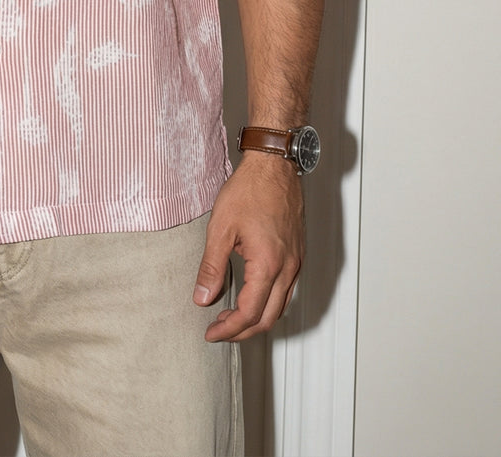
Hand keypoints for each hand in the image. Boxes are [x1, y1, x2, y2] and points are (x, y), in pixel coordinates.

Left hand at [193, 153, 303, 341]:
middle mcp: (288, 268)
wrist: (274, 165)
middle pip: (268, 318)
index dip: (229, 330)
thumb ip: (211, 267)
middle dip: (242, 331)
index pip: (250, 313)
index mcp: (268, 264)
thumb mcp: (221, 228)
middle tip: (218, 330)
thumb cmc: (248, 190)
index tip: (210, 334)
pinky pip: (286, 290)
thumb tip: (202, 299)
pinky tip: (250, 295)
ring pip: (280, 307)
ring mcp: (296, 262)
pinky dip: (268, 302)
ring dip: (256, 318)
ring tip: (229, 316)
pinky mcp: (297, 255)